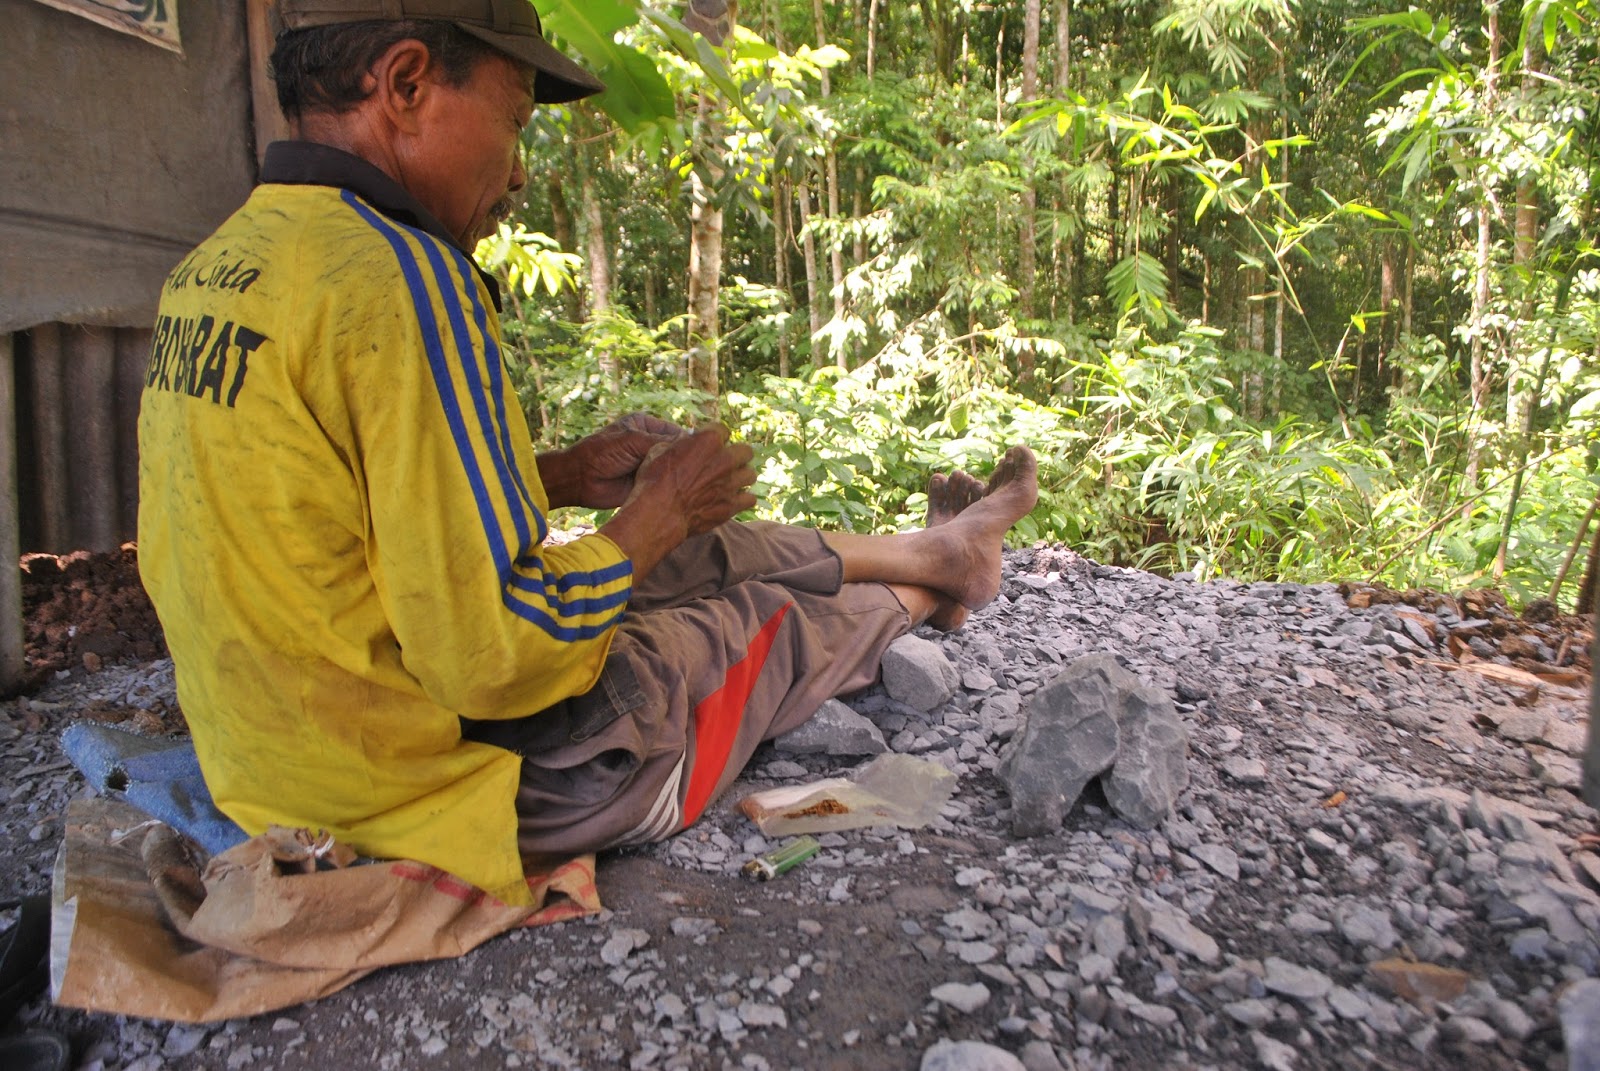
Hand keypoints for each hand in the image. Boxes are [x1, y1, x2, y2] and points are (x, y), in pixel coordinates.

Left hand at [541, 412, 688, 509]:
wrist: (580, 479)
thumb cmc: (602, 452)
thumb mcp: (633, 441)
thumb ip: (661, 442)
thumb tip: (691, 445)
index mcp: (647, 426)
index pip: (676, 433)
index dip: (688, 443)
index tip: (702, 453)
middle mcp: (650, 444)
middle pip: (676, 451)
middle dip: (685, 460)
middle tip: (702, 470)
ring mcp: (649, 464)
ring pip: (671, 469)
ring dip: (679, 475)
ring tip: (693, 483)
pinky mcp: (647, 483)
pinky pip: (664, 484)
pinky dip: (671, 488)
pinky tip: (683, 492)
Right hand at [629, 426, 757, 536]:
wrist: (658, 512)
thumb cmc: (654, 480)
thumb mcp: (660, 450)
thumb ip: (681, 443)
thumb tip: (686, 442)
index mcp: (709, 440)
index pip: (723, 430)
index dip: (716, 437)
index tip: (709, 445)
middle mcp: (725, 460)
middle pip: (745, 451)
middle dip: (736, 455)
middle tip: (724, 463)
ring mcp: (730, 484)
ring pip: (750, 475)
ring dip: (740, 477)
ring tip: (728, 482)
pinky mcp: (731, 506)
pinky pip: (750, 499)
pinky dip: (742, 499)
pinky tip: (731, 499)